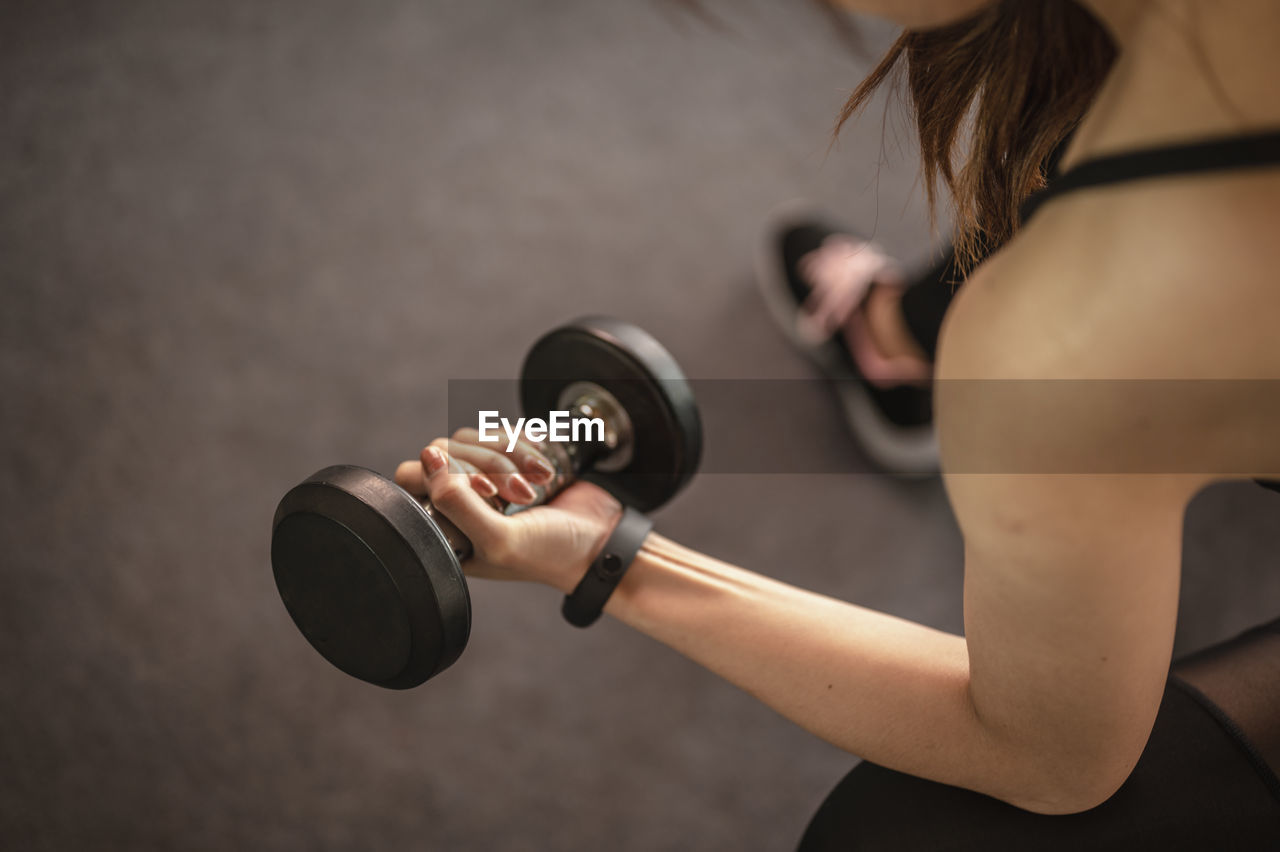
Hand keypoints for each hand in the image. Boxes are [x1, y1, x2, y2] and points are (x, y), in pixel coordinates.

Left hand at [394, 429, 621, 592]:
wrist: (604, 541)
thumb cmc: (552, 553)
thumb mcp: (499, 540)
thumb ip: (455, 502)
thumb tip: (428, 456)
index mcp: (445, 531)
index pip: (415, 481)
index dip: (448, 478)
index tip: (490, 496)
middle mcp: (459, 503)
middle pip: (443, 453)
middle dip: (487, 466)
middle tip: (519, 493)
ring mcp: (483, 478)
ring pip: (470, 439)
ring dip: (510, 456)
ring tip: (537, 483)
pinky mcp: (508, 459)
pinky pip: (497, 433)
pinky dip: (522, 446)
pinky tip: (543, 470)